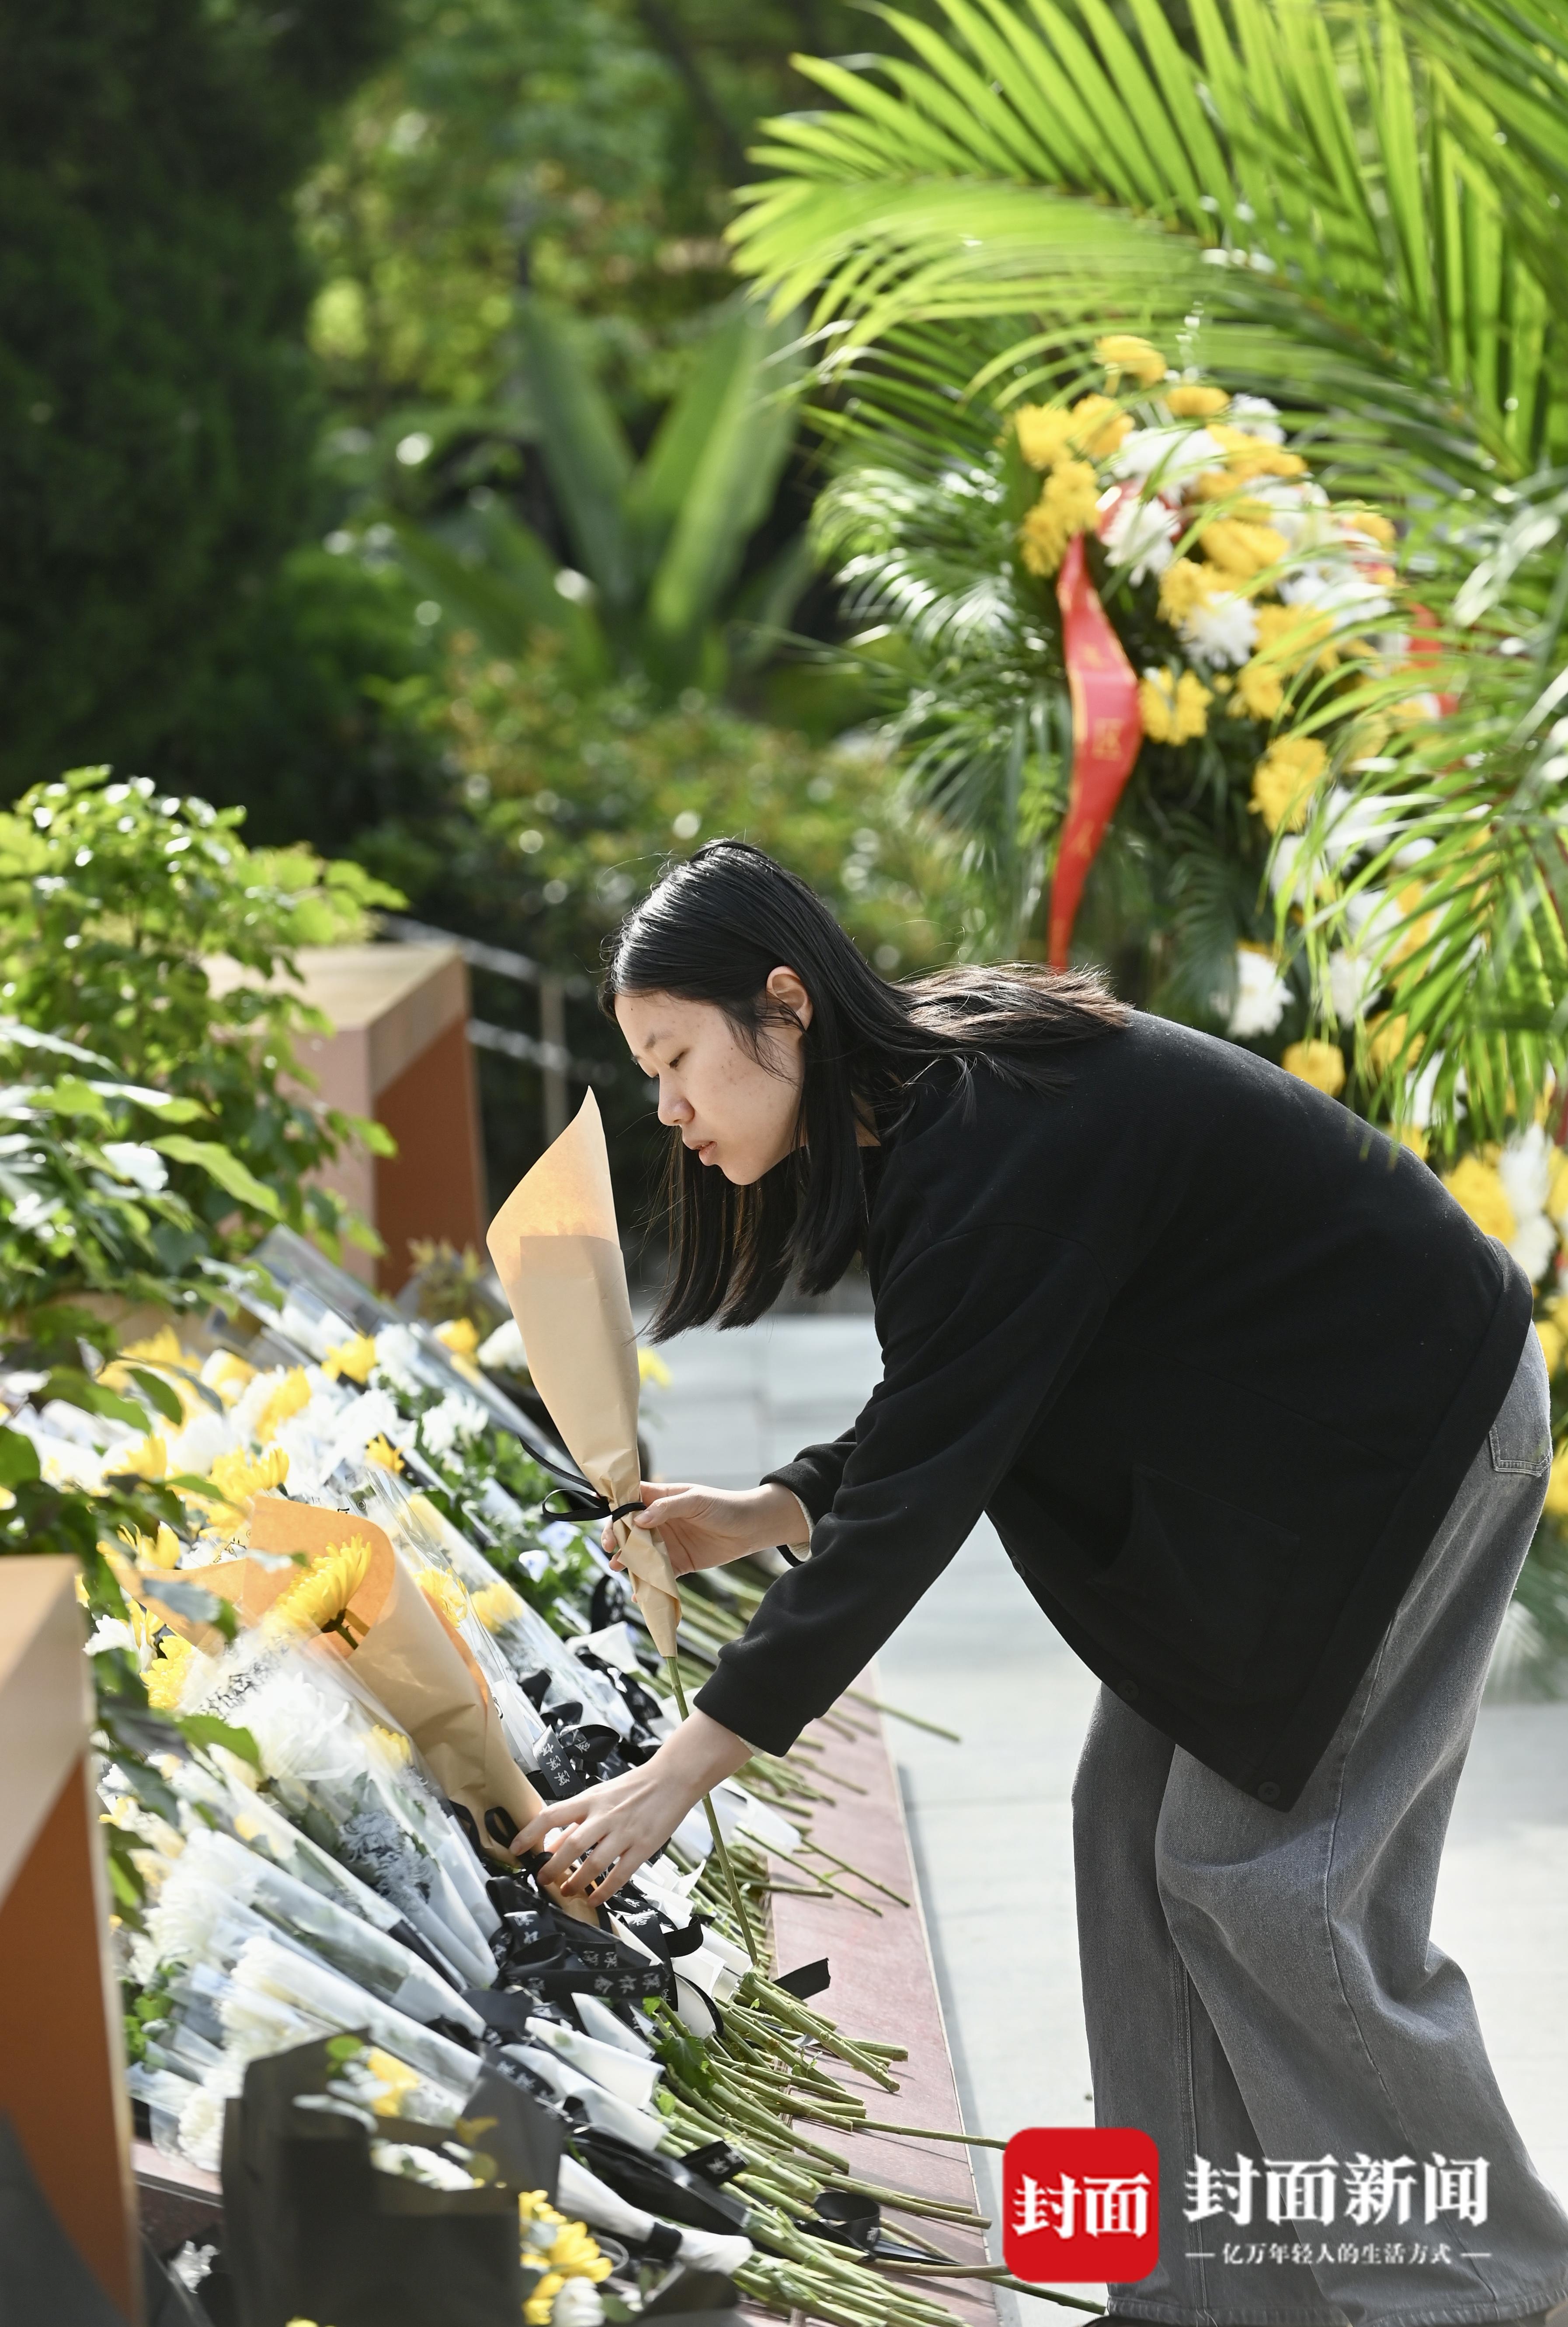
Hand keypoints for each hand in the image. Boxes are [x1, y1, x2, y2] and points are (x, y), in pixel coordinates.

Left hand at [514, 1710, 752, 1906]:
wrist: (671, 1779)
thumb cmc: (632, 1788)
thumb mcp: (599, 1797)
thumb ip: (574, 1821)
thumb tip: (550, 1845)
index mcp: (589, 1800)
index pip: (552, 1815)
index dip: (530, 1832)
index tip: (515, 1849)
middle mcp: (604, 1816)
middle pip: (572, 1844)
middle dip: (553, 1867)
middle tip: (542, 1880)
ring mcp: (624, 1832)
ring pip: (594, 1862)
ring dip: (576, 1881)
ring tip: (566, 1892)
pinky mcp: (643, 1846)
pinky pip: (620, 1874)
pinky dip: (605, 1890)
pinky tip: (595, 1898)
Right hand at [602, 1480, 802, 1577]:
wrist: (751, 1528)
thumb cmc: (724, 1506)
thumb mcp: (695, 1500)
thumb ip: (666, 1508)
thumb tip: (638, 1519)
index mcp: (660, 1498)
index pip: (630, 1499)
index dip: (616, 1508)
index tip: (607, 1519)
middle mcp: (659, 1521)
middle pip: (629, 1529)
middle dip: (616, 1538)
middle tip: (611, 1548)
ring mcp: (667, 1543)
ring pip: (639, 1553)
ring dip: (627, 1560)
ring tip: (618, 1567)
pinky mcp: (677, 1563)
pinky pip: (657, 1574)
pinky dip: (647, 1583)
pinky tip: (638, 1592)